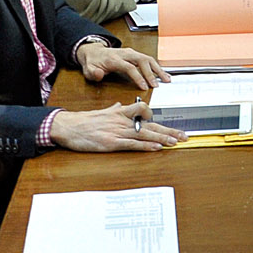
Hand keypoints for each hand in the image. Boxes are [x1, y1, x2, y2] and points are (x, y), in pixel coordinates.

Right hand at [49, 101, 186, 151]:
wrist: (68, 126)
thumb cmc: (85, 120)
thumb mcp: (102, 111)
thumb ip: (115, 109)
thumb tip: (122, 105)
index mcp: (121, 113)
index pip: (143, 110)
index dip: (154, 116)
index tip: (163, 122)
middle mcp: (123, 121)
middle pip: (150, 124)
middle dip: (169, 130)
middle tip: (184, 136)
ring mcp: (118, 132)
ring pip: (144, 134)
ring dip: (162, 138)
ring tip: (175, 142)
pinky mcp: (112, 143)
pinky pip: (132, 144)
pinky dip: (145, 146)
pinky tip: (156, 147)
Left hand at [78, 41, 169, 90]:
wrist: (94, 52)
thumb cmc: (94, 63)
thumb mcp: (88, 69)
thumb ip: (93, 73)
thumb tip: (99, 74)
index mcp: (115, 59)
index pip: (129, 67)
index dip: (138, 77)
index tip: (145, 87)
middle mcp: (125, 54)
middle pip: (142, 61)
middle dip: (151, 73)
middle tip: (157, 85)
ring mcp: (132, 53)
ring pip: (148, 58)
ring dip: (158, 69)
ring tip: (166, 79)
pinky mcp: (136, 55)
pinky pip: (149, 59)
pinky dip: (157, 67)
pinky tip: (164, 75)